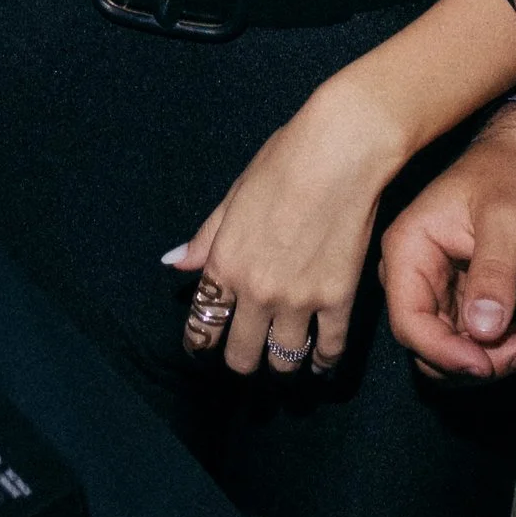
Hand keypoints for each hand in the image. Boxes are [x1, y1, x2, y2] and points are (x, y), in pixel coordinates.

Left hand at [163, 73, 412, 376]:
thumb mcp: (233, 195)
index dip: (201, 343)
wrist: (339, 153)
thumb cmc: (282, 162)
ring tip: (282, 353)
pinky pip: (328, 351)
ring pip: (283, 363)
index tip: (206, 346)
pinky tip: (318, 360)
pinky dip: (322, 361)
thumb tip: (176, 264)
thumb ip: (206, 237)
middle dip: (240, 357)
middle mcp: (256, 292)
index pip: (203, 326)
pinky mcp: (338, 302)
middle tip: (247, 349)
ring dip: (280, 362)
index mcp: (225, 265)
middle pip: (241, 357)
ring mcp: (299, 301)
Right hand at [380, 109, 515, 378]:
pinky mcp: (451, 300)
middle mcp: (409, 275)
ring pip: (447, 351)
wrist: (515, 163)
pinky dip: (494, 349)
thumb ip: (495, 272)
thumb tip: (483, 330)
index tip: (487, 364)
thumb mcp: (506, 220)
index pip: (409, 323)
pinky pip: (464, 342)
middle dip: (474, 361)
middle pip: (427, 346)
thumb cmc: (506, 179)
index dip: (445, 353)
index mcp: (407, 250)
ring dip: (488, 360)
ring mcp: (430, 290)